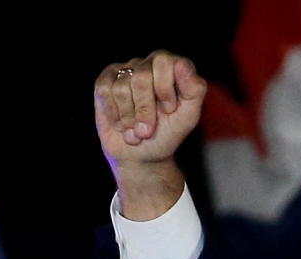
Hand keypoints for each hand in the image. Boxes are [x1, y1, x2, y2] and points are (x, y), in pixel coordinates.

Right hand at [93, 51, 206, 219]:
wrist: (142, 154)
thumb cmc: (167, 134)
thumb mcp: (188, 118)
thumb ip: (194, 90)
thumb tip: (181, 64)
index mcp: (171, 67)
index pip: (163, 61)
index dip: (164, 88)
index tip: (169, 109)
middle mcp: (148, 64)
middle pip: (141, 77)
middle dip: (145, 110)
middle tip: (148, 129)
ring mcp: (125, 71)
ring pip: (121, 87)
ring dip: (129, 117)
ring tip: (135, 129)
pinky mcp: (105, 81)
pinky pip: (105, 90)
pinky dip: (115, 114)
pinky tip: (122, 123)